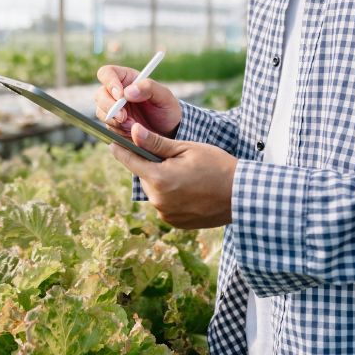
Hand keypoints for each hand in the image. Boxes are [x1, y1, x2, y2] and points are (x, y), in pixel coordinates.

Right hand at [95, 65, 181, 139]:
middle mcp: (116, 93)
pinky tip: (132, 131)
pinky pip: (108, 127)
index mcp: (127, 78)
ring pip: (101, 112)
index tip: (120, 95)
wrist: (168, 131)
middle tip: (123, 117)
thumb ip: (149, 88)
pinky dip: (119, 130)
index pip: (107, 73)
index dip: (110, 82)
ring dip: (115, 121)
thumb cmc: (167, 109)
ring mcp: (113, 109)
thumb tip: (128, 91)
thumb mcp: (164, 96)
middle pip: (100, 94)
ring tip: (133, 125)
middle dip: (110, 106)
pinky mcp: (114, 124)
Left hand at [111, 123, 237, 228]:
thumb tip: (133, 131)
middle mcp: (158, 200)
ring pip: (154, 191)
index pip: (130, 161)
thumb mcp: (187, 148)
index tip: (112, 142)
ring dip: (162, 182)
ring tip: (186, 175)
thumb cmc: (216, 166)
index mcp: (159, 178)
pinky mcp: (174, 223)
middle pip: (144, 176)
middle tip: (173, 159)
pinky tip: (189, 190)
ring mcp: (166, 214)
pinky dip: (171, 196)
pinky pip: (164, 205)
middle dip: (152, 166)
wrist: (242, 196)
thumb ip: (157, 143)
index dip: (121, 149)